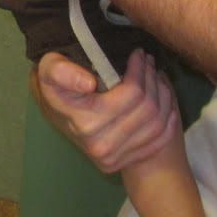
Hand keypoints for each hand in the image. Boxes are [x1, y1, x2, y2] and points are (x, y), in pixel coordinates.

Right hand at [32, 49, 179, 172]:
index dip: (139, 70)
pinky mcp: (120, 163)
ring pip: (157, 122)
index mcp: (84, 121)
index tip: (137, 53)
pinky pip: (158, 140)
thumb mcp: (48, 69)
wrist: (54, 112)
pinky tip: (162, 100)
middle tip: (148, 59)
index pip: (132, 93)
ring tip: (154, 75)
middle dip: (152, 77)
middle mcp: (98, 145)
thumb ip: (61, 71)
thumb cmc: (55, 85)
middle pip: (148, 106)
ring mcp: (111, 158)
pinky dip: (167, 117)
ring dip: (162, 93)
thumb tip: (89, 84)